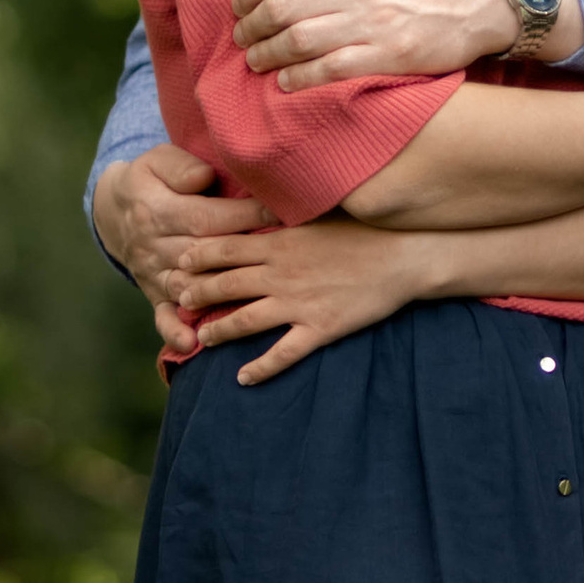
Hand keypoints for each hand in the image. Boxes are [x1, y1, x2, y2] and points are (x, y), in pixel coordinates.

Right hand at [94, 142, 272, 351]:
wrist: (114, 212)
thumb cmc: (150, 181)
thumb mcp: (156, 161)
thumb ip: (180, 167)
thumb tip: (204, 178)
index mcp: (157, 209)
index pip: (205, 216)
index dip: (244, 215)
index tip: (279, 213)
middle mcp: (154, 245)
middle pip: (202, 254)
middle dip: (243, 255)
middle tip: (283, 257)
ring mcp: (153, 273)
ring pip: (188, 286)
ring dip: (218, 295)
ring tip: (254, 299)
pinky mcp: (153, 293)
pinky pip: (162, 315)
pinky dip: (175, 331)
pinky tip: (192, 343)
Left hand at [172, 217, 431, 383]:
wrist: (404, 255)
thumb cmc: (365, 230)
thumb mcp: (320, 214)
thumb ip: (288, 215)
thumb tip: (261, 204)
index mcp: (280, 243)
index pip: (225, 249)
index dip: (198, 257)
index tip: (180, 262)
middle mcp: (281, 274)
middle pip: (226, 285)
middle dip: (197, 293)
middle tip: (179, 300)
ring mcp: (298, 304)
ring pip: (245, 321)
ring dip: (218, 332)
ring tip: (201, 339)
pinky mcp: (319, 329)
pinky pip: (282, 353)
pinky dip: (260, 369)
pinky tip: (243, 378)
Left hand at [231, 0, 523, 88]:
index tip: (239, 4)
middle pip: (282, 9)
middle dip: (251, 26)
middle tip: (242, 36)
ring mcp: (372, 24)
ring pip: (300, 41)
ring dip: (268, 54)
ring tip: (255, 60)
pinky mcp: (388, 56)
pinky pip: (331, 70)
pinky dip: (301, 77)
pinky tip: (286, 81)